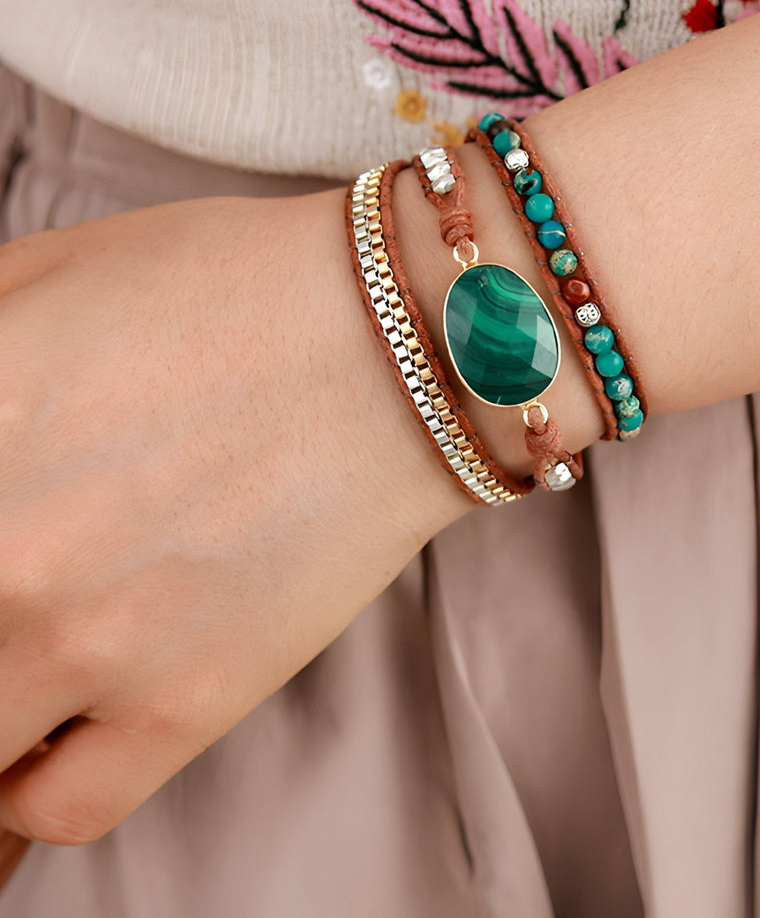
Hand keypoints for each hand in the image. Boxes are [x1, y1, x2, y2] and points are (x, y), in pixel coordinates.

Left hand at [0, 190, 467, 845]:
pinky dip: (32, 783)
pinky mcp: (187, 700)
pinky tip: (59, 722)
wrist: (404, 342)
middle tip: (26, 569)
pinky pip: (58, 804)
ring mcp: (89, 639)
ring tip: (29, 654)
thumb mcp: (43, 270)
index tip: (0, 514)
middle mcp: (3, 548)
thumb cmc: (237, 285)